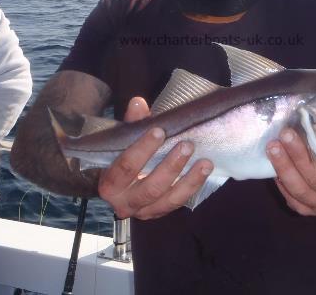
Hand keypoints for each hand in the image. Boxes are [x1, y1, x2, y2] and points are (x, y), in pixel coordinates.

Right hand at [98, 97, 212, 219]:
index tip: (159, 131)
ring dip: (189, 180)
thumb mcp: (122, 142)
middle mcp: (125, 202)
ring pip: (168, 199)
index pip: (126, 167)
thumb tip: (138, 103)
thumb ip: (132, 124)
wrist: (119, 188)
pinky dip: (193, 187)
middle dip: (171, 166)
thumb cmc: (121, 158)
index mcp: (110, 183)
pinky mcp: (159, 212)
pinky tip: (204, 172)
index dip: (142, 149)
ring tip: (205, 162)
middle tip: (186, 145)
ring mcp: (144, 211)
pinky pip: (178, 202)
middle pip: (150, 187)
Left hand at [266, 126, 315, 216]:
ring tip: (273, 147)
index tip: (314, 126)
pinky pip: (291, 198)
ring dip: (284, 166)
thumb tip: (308, 126)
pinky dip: (281, 180)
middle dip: (299, 154)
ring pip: (300, 190)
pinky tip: (273, 164)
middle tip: (285, 134)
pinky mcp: (309, 212)